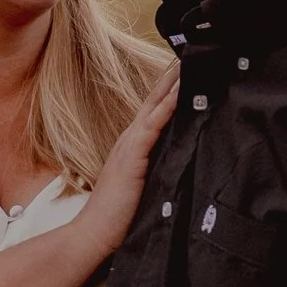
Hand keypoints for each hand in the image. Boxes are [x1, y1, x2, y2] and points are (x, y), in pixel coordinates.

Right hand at [79, 59, 179, 263]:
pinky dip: (166, 108)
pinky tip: (179, 93)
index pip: (155, 110)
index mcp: (134, 145)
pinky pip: (152, 127)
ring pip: (155, 107)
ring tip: (190, 62)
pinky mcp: (132, 158)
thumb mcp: (143, 186)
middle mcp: (131, 140)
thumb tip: (179, 159)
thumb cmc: (118, 217)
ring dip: (173, 84)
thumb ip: (156, 168)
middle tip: (193, 52)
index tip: (188, 67)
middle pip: (155, 100)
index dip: (171, 88)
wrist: (93, 234)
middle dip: (173, 76)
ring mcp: (130, 146)